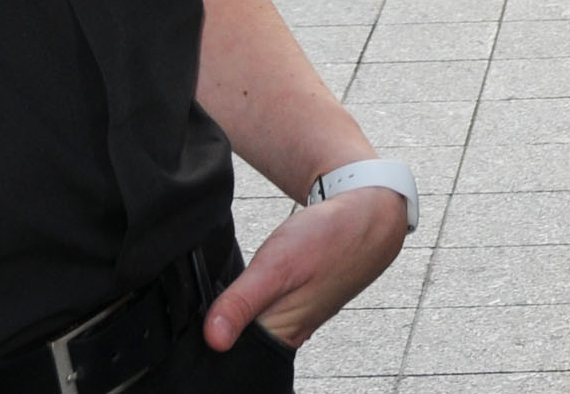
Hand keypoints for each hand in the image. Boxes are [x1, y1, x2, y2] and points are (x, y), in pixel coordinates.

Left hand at [202, 187, 406, 349]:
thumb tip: (213, 340)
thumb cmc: (329, 238)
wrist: (367, 215)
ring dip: (235, 307)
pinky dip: (251, 298)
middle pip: (238, 342)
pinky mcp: (296, 304)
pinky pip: (262, 311)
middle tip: (222, 289)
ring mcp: (293, 319)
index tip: (202, 312)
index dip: (210, 336)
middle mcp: (288, 334)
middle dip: (221, 321)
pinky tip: (248, 282)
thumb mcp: (276, 266)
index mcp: (282, 335)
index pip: (230, 355)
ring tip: (234, 284)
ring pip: (249, 325)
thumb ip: (242, 302)